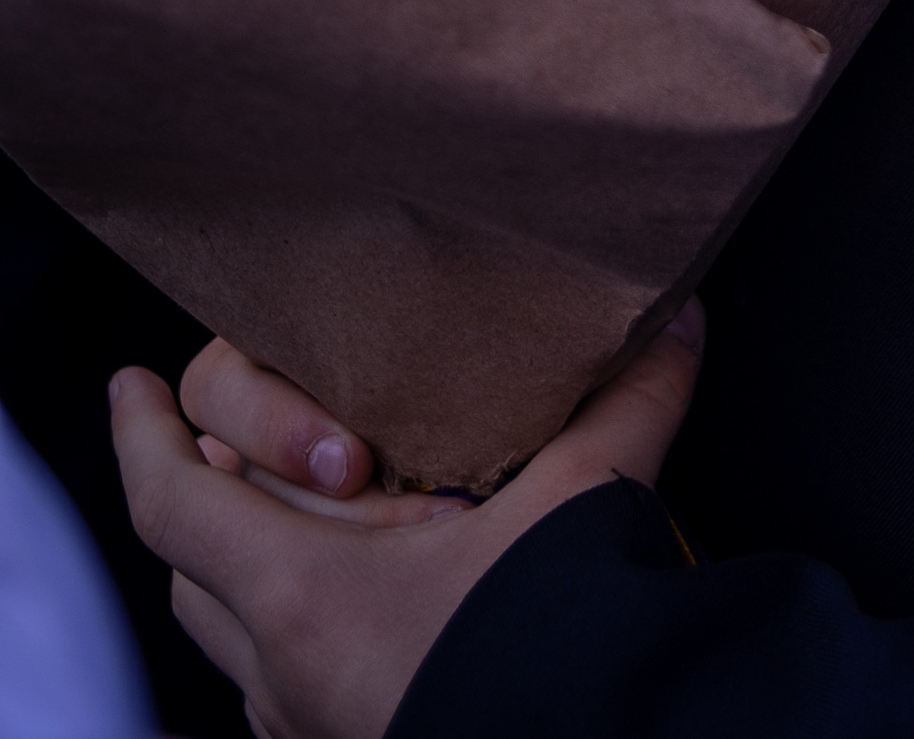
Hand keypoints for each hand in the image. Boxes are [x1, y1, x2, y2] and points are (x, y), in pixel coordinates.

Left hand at [112, 311, 701, 738]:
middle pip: (190, 564)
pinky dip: (296, 622)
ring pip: (229, 630)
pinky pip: (282, 683)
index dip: (140, 435)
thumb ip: (628, 400)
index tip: (131, 385)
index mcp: (306, 598)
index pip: (172, 502)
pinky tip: (366, 591)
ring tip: (319, 503)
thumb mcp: (588, 504)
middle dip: (213, 486)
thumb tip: (675, 321)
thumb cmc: (556, 650)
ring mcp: (309, 723)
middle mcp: (284, 669)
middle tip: (276, 433)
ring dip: (252, 557)